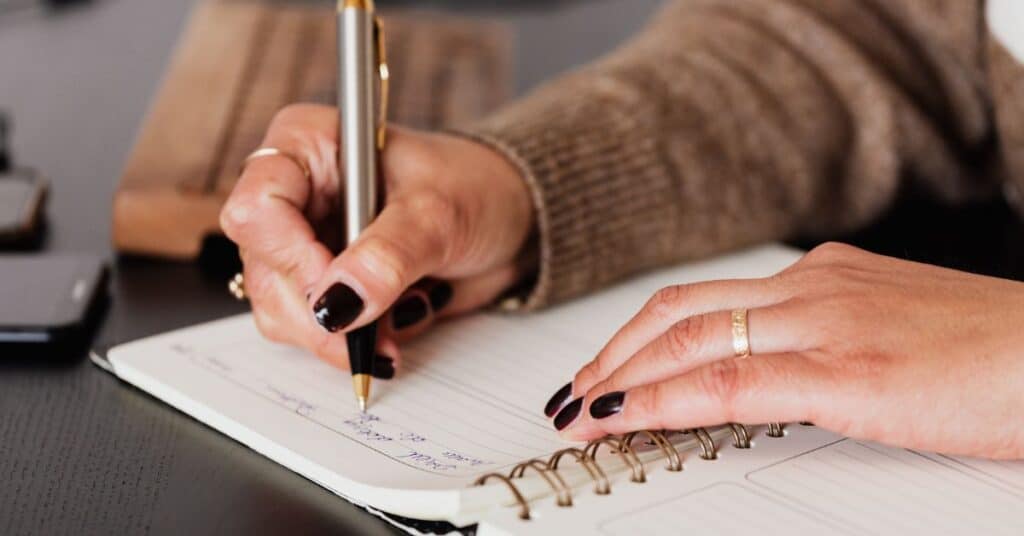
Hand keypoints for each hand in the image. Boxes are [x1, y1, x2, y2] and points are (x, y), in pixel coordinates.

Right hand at [220, 104, 533, 373]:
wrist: (510, 220)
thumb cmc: (475, 188)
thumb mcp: (438, 214)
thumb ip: (387, 257)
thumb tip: (338, 304)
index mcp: (308, 146)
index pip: (258, 205)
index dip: (291, 257)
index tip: (339, 292)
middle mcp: (296, 194)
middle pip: (264, 269)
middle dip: (319, 313)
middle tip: (369, 331)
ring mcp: (306, 244)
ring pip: (280, 310)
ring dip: (339, 335)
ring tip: (400, 319)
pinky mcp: (326, 286)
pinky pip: (313, 332)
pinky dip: (355, 342)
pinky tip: (398, 321)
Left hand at [546, 243, 1023, 458]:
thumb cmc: (992, 352)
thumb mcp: (891, 334)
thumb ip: (828, 344)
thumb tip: (775, 374)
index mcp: (822, 279)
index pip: (703, 301)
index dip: (639, 336)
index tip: (605, 369)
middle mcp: (812, 289)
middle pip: (677, 312)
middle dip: (613, 354)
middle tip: (573, 391)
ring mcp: (824, 324)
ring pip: (688, 340)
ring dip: (620, 375)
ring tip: (581, 410)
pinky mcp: (845, 372)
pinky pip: (728, 381)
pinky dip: (663, 398)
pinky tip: (625, 417)